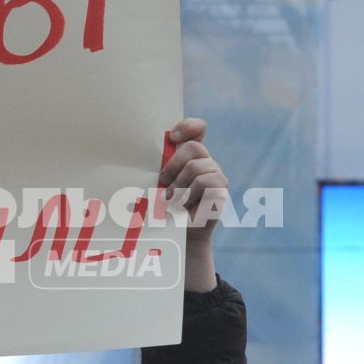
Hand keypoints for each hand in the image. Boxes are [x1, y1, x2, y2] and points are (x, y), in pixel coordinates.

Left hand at [160, 117, 225, 292]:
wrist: (176, 237)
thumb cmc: (160, 207)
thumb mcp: (155, 182)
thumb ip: (155, 164)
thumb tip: (142, 151)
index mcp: (190, 156)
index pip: (198, 129)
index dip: (188, 126)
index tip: (173, 137)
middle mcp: (206, 163)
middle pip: (194, 148)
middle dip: (174, 165)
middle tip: (163, 182)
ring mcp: (216, 176)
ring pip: (198, 167)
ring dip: (180, 185)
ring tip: (172, 199)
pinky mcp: (221, 192)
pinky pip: (205, 184)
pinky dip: (190, 196)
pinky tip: (185, 207)